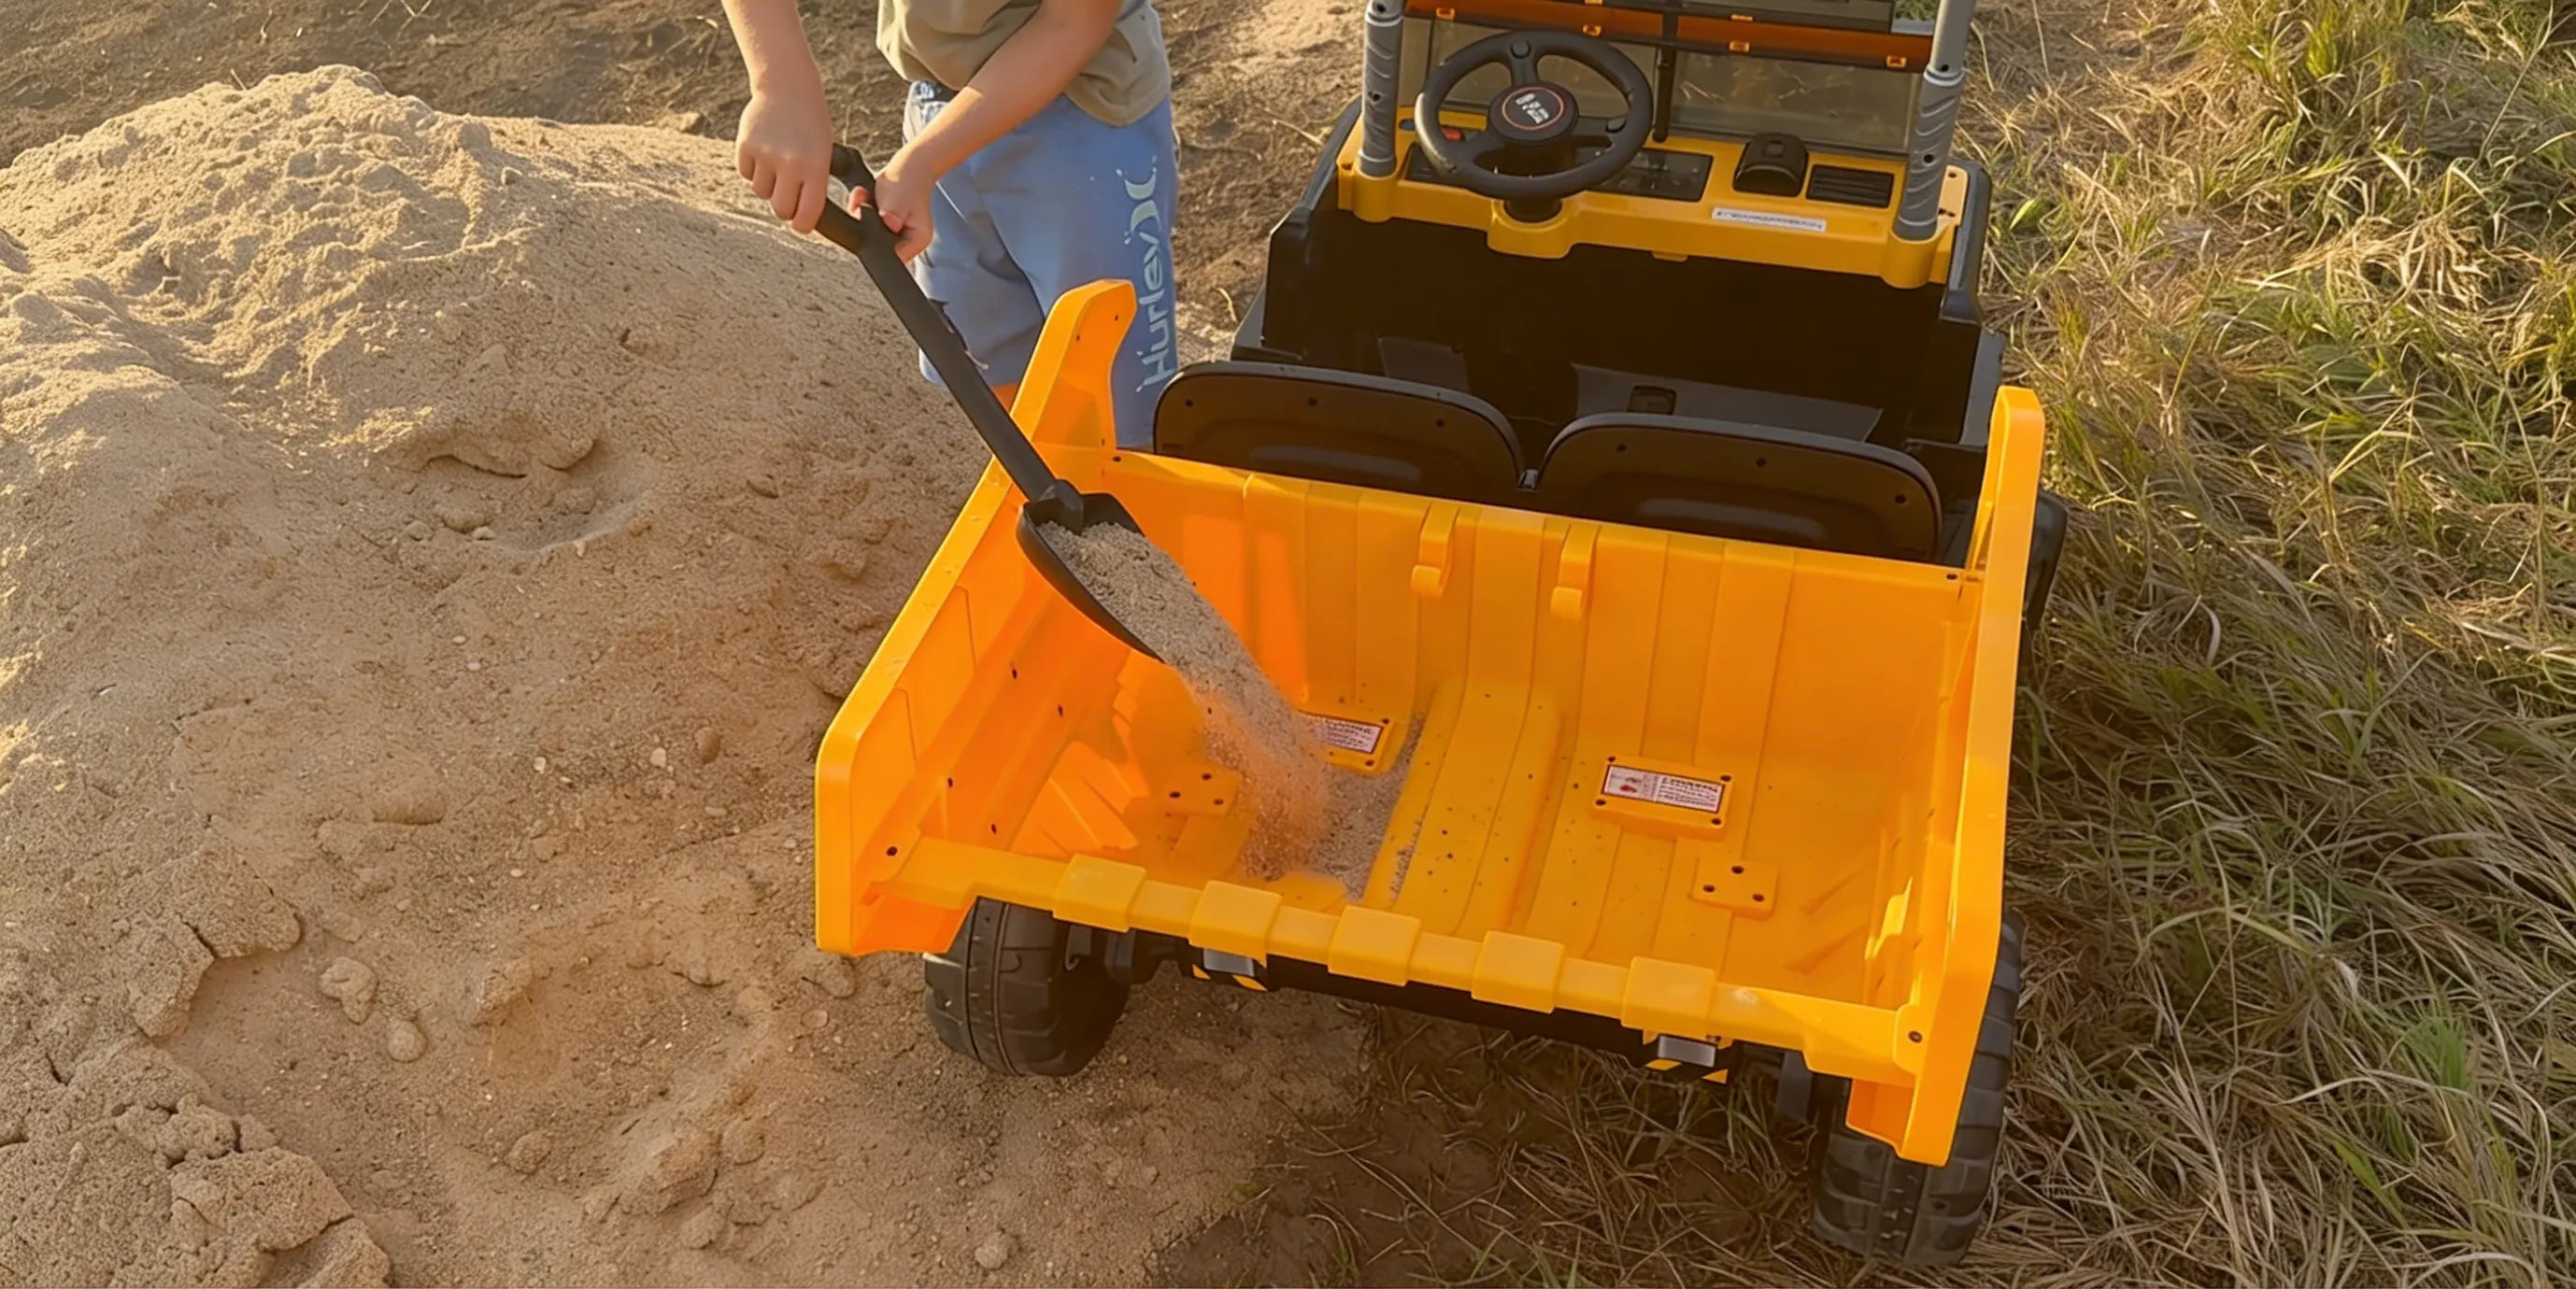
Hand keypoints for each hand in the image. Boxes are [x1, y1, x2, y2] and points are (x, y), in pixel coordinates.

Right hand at [736, 81, 833, 232]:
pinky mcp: (745, 146)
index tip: (800, 225)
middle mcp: (790, 162)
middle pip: (780, 210)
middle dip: (784, 207)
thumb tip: (801, 218)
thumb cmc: (810, 125)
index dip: (802, 225)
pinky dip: (753, 169)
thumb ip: (814, 184)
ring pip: (761, 193)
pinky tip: (764, 151)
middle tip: (788, 193)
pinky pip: (746, 174)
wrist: (787, 88)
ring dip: (768, 185)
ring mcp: (766, 154)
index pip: (807, 213)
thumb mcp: (823, 152)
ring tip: (777, 163)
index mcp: (815, 166)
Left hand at [853, 148, 936, 263]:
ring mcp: (894, 232)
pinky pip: (865, 222)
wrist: (909, 165)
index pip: (893, 256)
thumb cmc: (909, 180)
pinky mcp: (883, 224)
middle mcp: (906, 240)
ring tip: (865, 197)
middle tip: (867, 204)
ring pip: (868, 233)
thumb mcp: (899, 198)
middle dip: (866, 224)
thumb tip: (887, 226)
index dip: (877, 243)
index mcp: (917, 240)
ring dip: (861, 213)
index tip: (871, 223)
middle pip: (878, 246)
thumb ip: (891, 215)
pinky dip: (860, 208)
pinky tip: (864, 196)